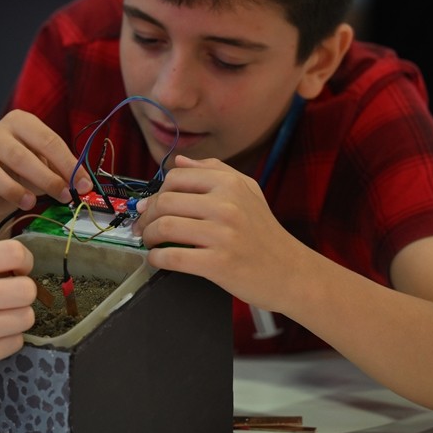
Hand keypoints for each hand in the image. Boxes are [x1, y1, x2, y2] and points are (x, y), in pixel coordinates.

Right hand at [0, 110, 91, 214]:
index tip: (83, 186)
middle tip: (62, 196)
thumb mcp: (45, 164)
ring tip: (30, 203)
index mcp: (18, 122)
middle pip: (17, 154)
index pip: (46, 140)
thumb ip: (62, 171)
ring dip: (9, 188)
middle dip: (43, 177)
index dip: (67, 164)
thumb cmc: (23, 170)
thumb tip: (84, 185)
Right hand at [0, 239, 37, 378]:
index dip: (24, 261)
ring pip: (25, 319)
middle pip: (27, 290)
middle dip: (22, 291)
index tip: (17, 270)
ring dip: (17, 316)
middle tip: (8, 296)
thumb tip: (17, 263)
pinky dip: (6, 338)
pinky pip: (14, 344)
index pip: (14, 254)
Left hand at [134, 155, 311, 311]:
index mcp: (230, 184)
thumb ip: (213, 170)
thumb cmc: (264, 233)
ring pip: (165, 227)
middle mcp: (226, 205)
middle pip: (165, 201)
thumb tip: (179, 160)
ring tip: (150, 242)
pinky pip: (172, 257)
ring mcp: (222, 235)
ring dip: (148, 236)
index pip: (175, 178)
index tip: (149, 206)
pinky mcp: (218, 264)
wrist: (290, 272)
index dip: (155, 192)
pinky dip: (157, 258)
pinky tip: (157, 259)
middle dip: (146, 215)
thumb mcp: (247, 191)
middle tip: (143, 227)